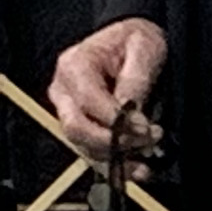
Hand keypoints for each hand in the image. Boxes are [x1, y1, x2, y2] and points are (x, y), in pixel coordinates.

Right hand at [47, 16, 167, 159]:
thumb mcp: (143, 49)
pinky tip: (137, 170)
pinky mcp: (81, 126)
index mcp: (74, 65)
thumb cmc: (135, 40)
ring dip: (116, 158)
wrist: (132, 41)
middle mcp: (64, 90)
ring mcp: (68, 111)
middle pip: (77, 128)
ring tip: (147, 158)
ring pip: (83, 146)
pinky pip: (92, 152)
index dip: (116, 121)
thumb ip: (135, 80)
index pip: (88, 101)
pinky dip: (114, 165)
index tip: (145, 128)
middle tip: (148, 140)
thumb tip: (131, 115)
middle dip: (113, 142)